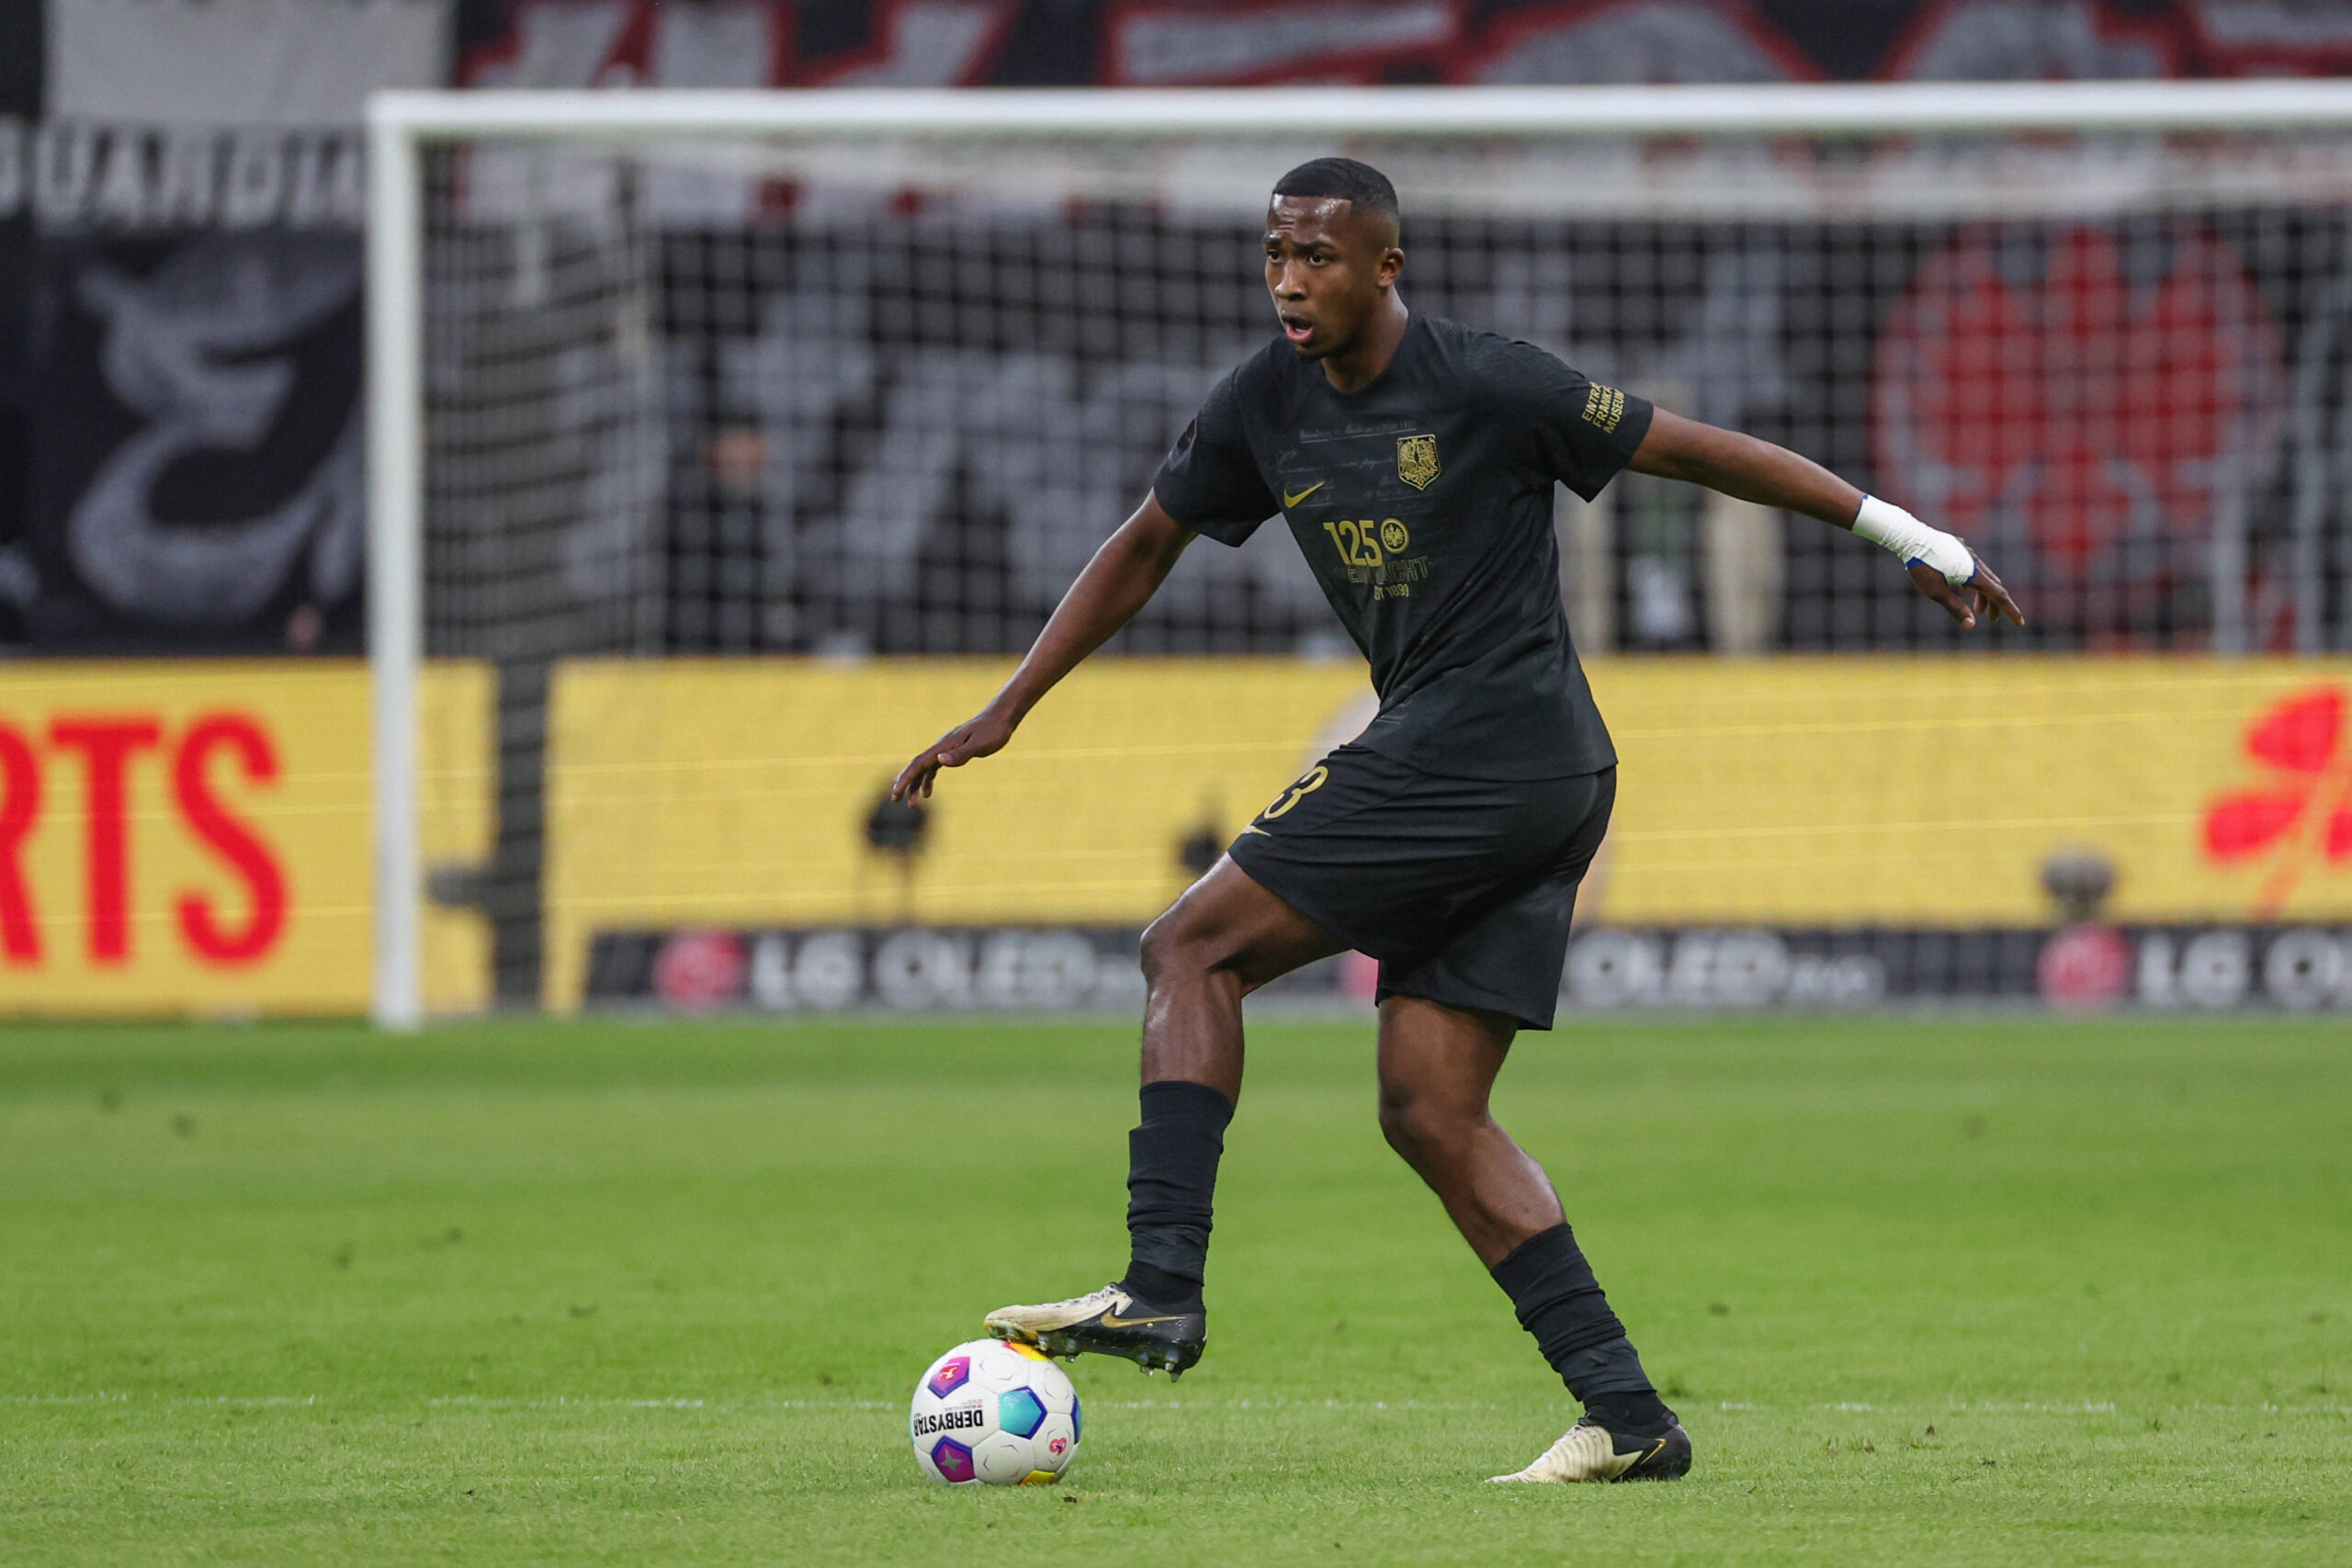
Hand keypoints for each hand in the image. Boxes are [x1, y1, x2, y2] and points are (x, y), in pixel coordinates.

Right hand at [891, 707, 1015, 800]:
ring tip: (912, 803)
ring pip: (924, 768)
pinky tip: (927, 792)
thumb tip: (940, 762)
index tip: (896, 792)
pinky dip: (927, 779)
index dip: (906, 778)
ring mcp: (946, 748)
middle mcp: (941, 746)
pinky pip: (933, 767)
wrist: (1001, 717)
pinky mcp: (953, 751)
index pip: (919, 763)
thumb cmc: (993, 731)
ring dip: (916, 785)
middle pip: (917, 766)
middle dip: (904, 783)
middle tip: (895, 800)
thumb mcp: (980, 745)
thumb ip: (961, 754)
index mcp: (944, 745)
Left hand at [1907, 553, 2024, 630]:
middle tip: (1990, 620)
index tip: (2020, 623)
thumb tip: (1972, 625)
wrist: (1911, 537)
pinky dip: (1974, 582)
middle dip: (1995, 605)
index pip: (1999, 595)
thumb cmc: (1922, 566)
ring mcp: (1967, 553)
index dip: (2010, 610)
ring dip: (1983, 594)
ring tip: (1977, 609)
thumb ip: (1955, 608)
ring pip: (1984, 576)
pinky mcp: (1958, 548)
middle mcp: (1975, 562)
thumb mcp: (1936, 592)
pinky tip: (1964, 587)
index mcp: (1973, 574)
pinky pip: (1973, 567)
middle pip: (1993, 586)